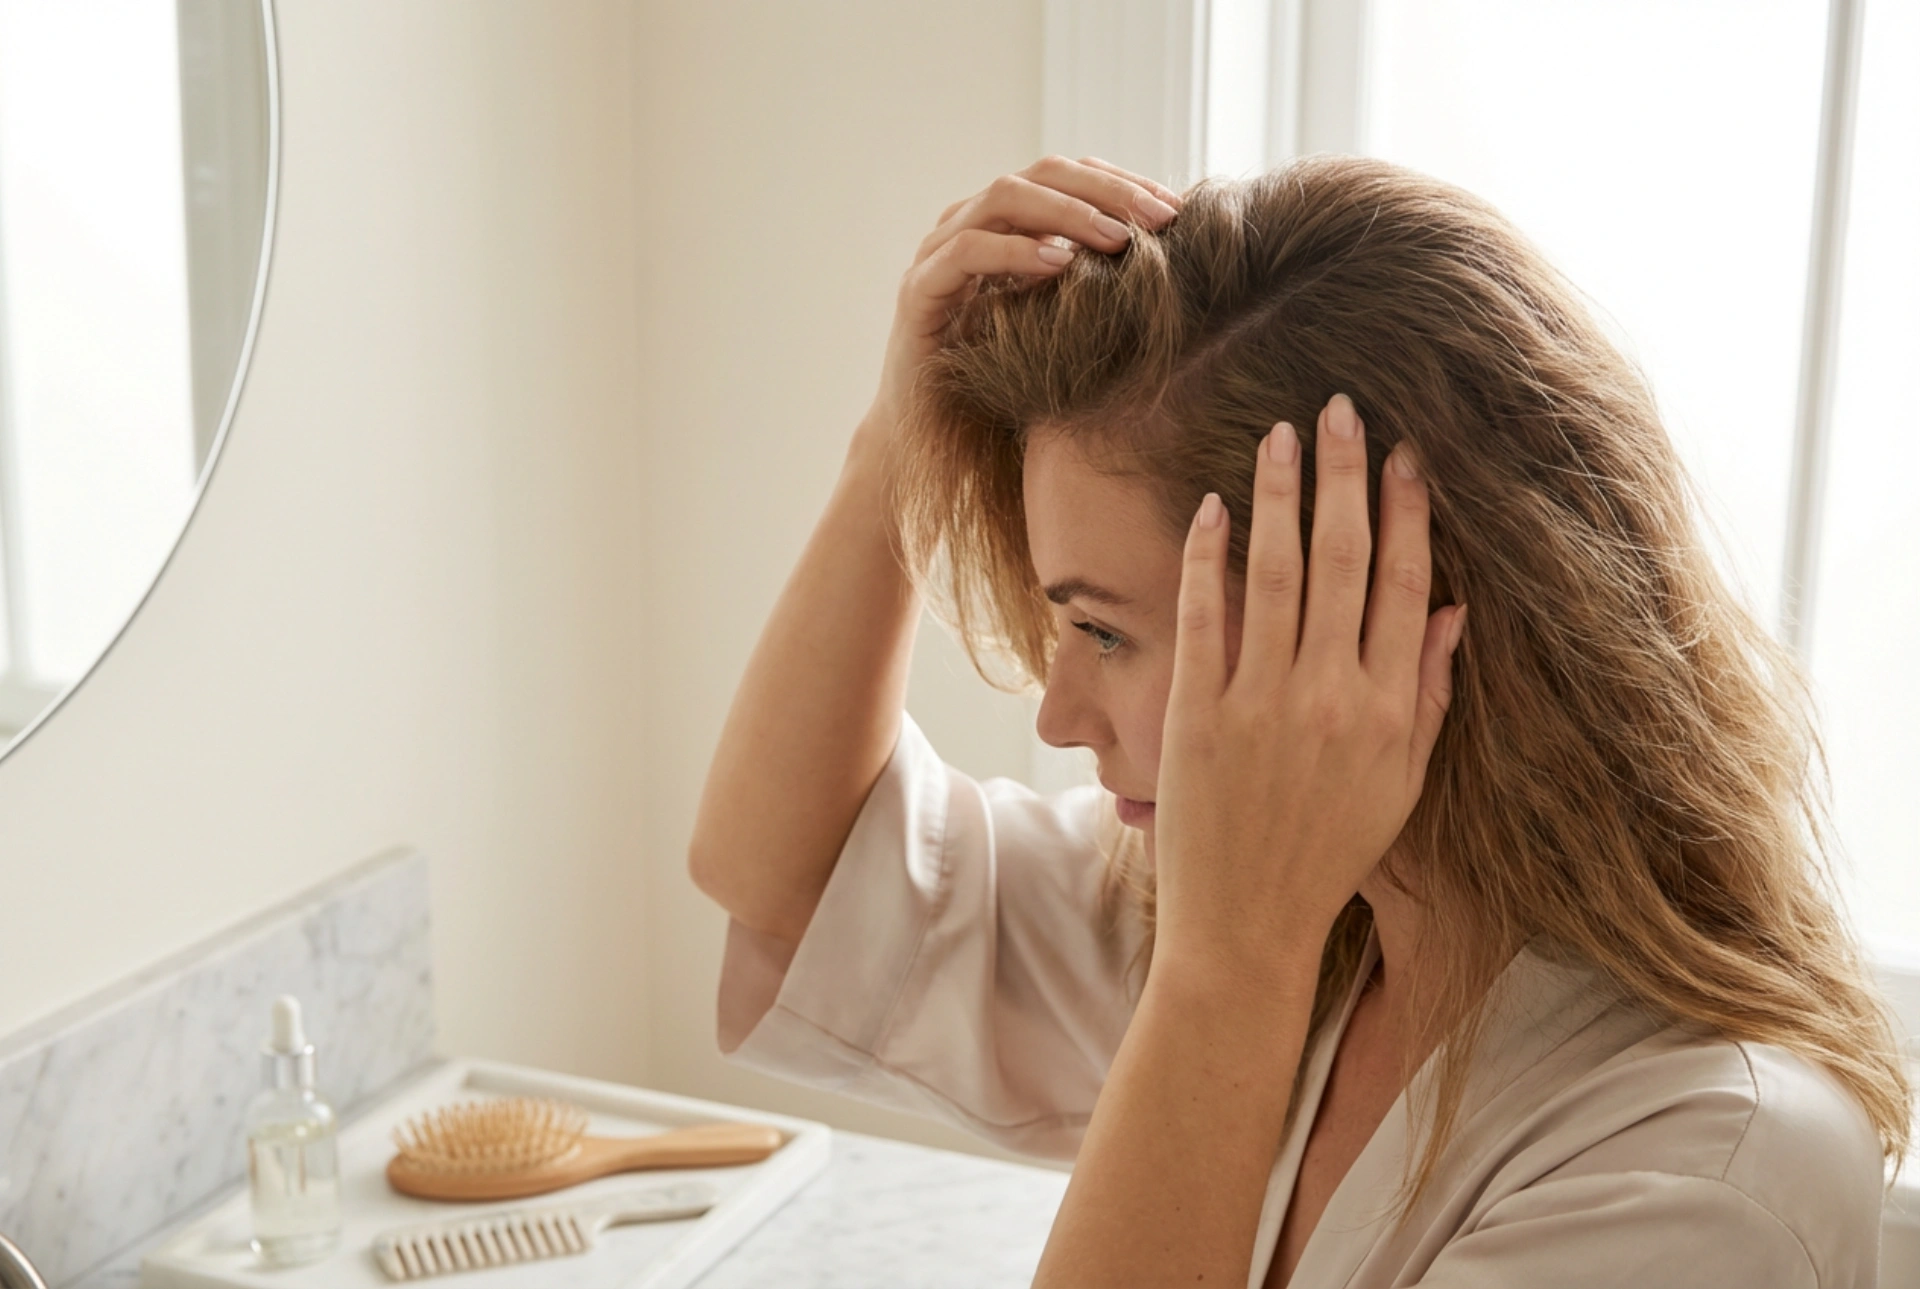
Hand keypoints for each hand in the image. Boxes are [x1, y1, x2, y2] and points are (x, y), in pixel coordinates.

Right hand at [860, 157, 1181, 444]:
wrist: (930, 435)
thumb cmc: (1001, 382)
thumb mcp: (1059, 324)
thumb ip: (1093, 286)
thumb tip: (1172, 263)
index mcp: (1005, 224)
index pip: (1069, 178)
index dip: (1123, 183)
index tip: (1176, 209)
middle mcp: (969, 224)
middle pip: (1042, 175)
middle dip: (1107, 191)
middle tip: (1161, 218)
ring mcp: (938, 252)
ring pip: (1004, 198)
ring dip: (1068, 214)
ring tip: (1118, 239)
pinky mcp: (919, 292)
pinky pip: (966, 253)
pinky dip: (1015, 253)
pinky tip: (1059, 266)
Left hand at [1150, 394, 1466, 983]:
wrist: (1248, 923)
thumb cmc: (1328, 852)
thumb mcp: (1402, 783)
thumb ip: (1429, 695)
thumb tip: (1454, 611)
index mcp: (1389, 711)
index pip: (1406, 586)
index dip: (1407, 513)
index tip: (1403, 453)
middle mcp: (1331, 697)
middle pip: (1346, 562)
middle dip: (1344, 476)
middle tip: (1339, 409)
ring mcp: (1262, 703)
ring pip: (1278, 573)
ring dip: (1280, 496)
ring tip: (1280, 435)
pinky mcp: (1198, 714)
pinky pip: (1205, 617)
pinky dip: (1209, 557)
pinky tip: (1211, 507)